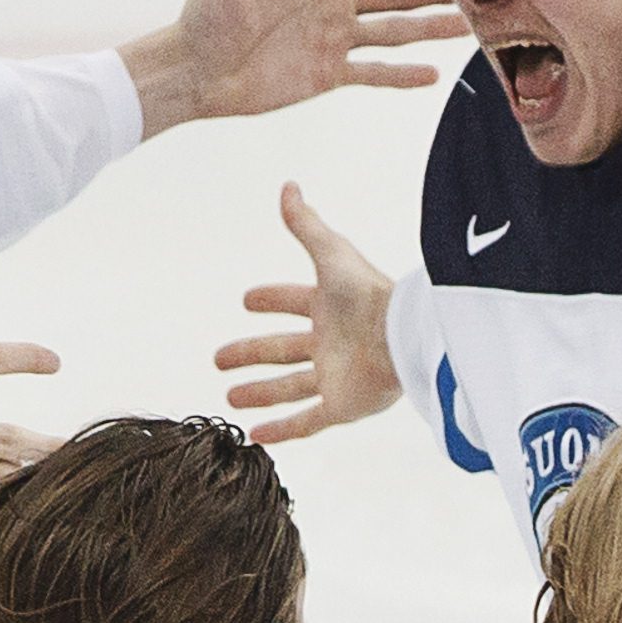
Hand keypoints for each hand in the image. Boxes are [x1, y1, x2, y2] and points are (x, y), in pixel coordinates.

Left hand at [120, 0, 464, 138]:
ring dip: (430, 30)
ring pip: (394, 31)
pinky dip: (403, 76)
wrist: (195, 70)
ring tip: (467, 27)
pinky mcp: (328, 74)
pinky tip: (434, 75)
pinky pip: (374, 73)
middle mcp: (331, 2)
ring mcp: (334, 40)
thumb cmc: (203, 13)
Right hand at [215, 187, 399, 444]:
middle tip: (219, 359)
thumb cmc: (371, 294)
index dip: (270, 300)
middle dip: (251, 354)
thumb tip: (288, 186)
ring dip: (260, 393)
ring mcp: (336, 376)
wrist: (402, 337)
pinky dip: (281, 431)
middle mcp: (332, 342)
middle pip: (283, 350)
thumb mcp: (331, 255)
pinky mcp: (343, 406)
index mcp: (330, 306)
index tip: (246, 301)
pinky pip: (307, 422)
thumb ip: (306, 225)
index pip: (293, 301)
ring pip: (290, 388)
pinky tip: (254, 436)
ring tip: (229, 398)